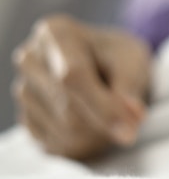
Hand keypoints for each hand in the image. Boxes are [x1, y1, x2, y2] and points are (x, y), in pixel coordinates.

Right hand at [11, 15, 151, 159]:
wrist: (106, 67)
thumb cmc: (120, 58)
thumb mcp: (134, 61)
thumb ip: (131, 87)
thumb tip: (132, 117)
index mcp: (55, 33)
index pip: (72, 76)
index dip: (103, 107)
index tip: (131, 130)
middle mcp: (30, 59)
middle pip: (67, 108)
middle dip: (106, 122)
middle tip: (133, 120)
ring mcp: (24, 91)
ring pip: (64, 131)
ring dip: (99, 135)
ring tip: (114, 116)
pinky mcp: (27, 120)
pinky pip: (58, 145)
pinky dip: (86, 145)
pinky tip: (97, 126)